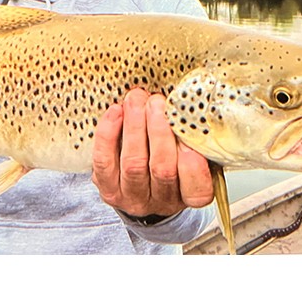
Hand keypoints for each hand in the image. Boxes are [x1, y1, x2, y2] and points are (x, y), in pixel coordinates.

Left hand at [91, 88, 213, 219]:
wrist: (141, 182)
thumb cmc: (172, 159)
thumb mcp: (190, 153)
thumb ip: (193, 139)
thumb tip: (188, 108)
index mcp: (190, 197)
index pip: (197, 191)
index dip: (194, 164)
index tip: (189, 132)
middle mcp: (162, 201)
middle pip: (162, 170)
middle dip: (160, 131)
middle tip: (158, 102)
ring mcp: (132, 197)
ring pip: (133, 163)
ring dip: (135, 126)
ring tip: (136, 100)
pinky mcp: (108, 188)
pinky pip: (104, 162)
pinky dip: (108, 134)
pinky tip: (115, 111)